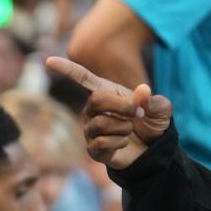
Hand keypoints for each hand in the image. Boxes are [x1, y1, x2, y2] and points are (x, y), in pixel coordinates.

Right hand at [45, 57, 171, 168]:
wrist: (154, 149)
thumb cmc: (152, 122)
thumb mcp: (160, 109)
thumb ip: (152, 99)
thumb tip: (142, 91)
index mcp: (107, 93)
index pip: (83, 78)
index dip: (67, 70)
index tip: (49, 61)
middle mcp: (93, 110)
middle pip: (96, 100)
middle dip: (121, 107)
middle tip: (136, 113)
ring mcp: (91, 129)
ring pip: (100, 124)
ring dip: (123, 127)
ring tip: (130, 129)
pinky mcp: (93, 149)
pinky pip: (100, 143)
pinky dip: (118, 143)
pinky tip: (123, 142)